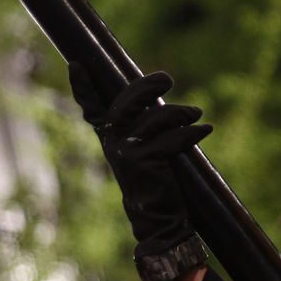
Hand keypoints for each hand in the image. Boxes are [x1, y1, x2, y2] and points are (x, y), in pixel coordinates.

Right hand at [69, 64, 211, 264]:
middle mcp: (112, 142)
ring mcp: (126, 152)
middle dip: (148, 85)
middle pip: (126, 101)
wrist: (159, 216)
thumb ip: (144, 123)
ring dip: (180, 112)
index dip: (82, 87)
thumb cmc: (156, 178)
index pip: (91, 109)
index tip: (75, 65)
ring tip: (197, 113)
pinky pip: (172, 137)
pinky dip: (192, 132)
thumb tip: (158, 88)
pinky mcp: (144, 162)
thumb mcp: (145, 148)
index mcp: (111, 137)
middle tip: (168, 79)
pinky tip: (205, 129)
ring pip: (154, 117)